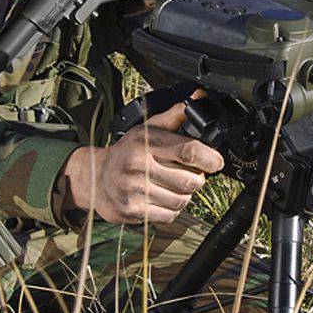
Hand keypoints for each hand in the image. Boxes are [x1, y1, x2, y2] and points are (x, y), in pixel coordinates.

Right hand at [61, 101, 223, 224]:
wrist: (96, 177)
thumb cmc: (127, 151)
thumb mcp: (147, 129)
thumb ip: (175, 116)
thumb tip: (200, 97)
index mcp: (146, 142)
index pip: (188, 150)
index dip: (209, 158)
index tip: (216, 162)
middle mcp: (139, 166)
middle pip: (189, 181)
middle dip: (198, 179)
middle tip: (190, 173)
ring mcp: (135, 191)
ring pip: (182, 200)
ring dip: (185, 195)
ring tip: (175, 185)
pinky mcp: (133, 211)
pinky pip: (169, 215)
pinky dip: (172, 209)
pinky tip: (163, 198)